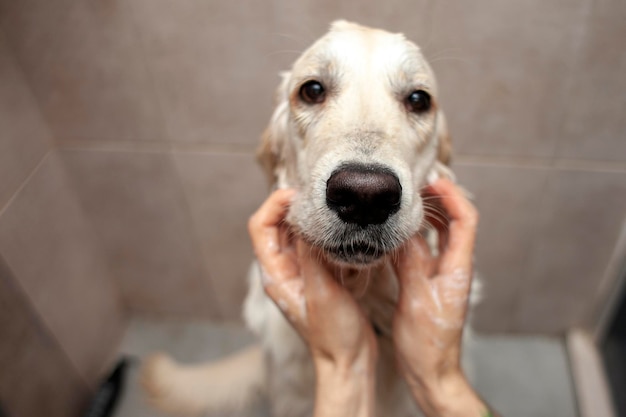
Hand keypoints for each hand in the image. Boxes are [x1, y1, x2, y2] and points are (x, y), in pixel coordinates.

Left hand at [248, 189, 376, 416]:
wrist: (349, 362)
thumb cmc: (333, 335)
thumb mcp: (322, 291)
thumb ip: (312, 256)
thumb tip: (307, 219)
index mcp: (276, 273)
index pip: (260, 226)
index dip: (275, 204)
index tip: (300, 195)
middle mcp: (284, 270)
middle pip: (278, 225)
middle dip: (294, 206)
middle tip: (320, 196)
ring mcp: (301, 273)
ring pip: (298, 234)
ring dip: (311, 219)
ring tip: (333, 209)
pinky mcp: (320, 276)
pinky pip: (317, 246)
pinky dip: (326, 234)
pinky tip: (343, 232)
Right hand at [392, 179, 488, 416]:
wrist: (431, 370)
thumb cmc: (427, 341)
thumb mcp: (416, 297)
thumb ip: (410, 261)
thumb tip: (401, 228)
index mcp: (457, 267)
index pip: (466, 219)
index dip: (452, 195)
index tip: (431, 180)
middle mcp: (454, 266)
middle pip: (455, 221)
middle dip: (439, 198)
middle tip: (415, 183)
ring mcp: (443, 273)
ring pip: (440, 234)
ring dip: (427, 214)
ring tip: (405, 199)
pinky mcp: (430, 281)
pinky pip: (425, 249)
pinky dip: (415, 234)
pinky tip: (397, 231)